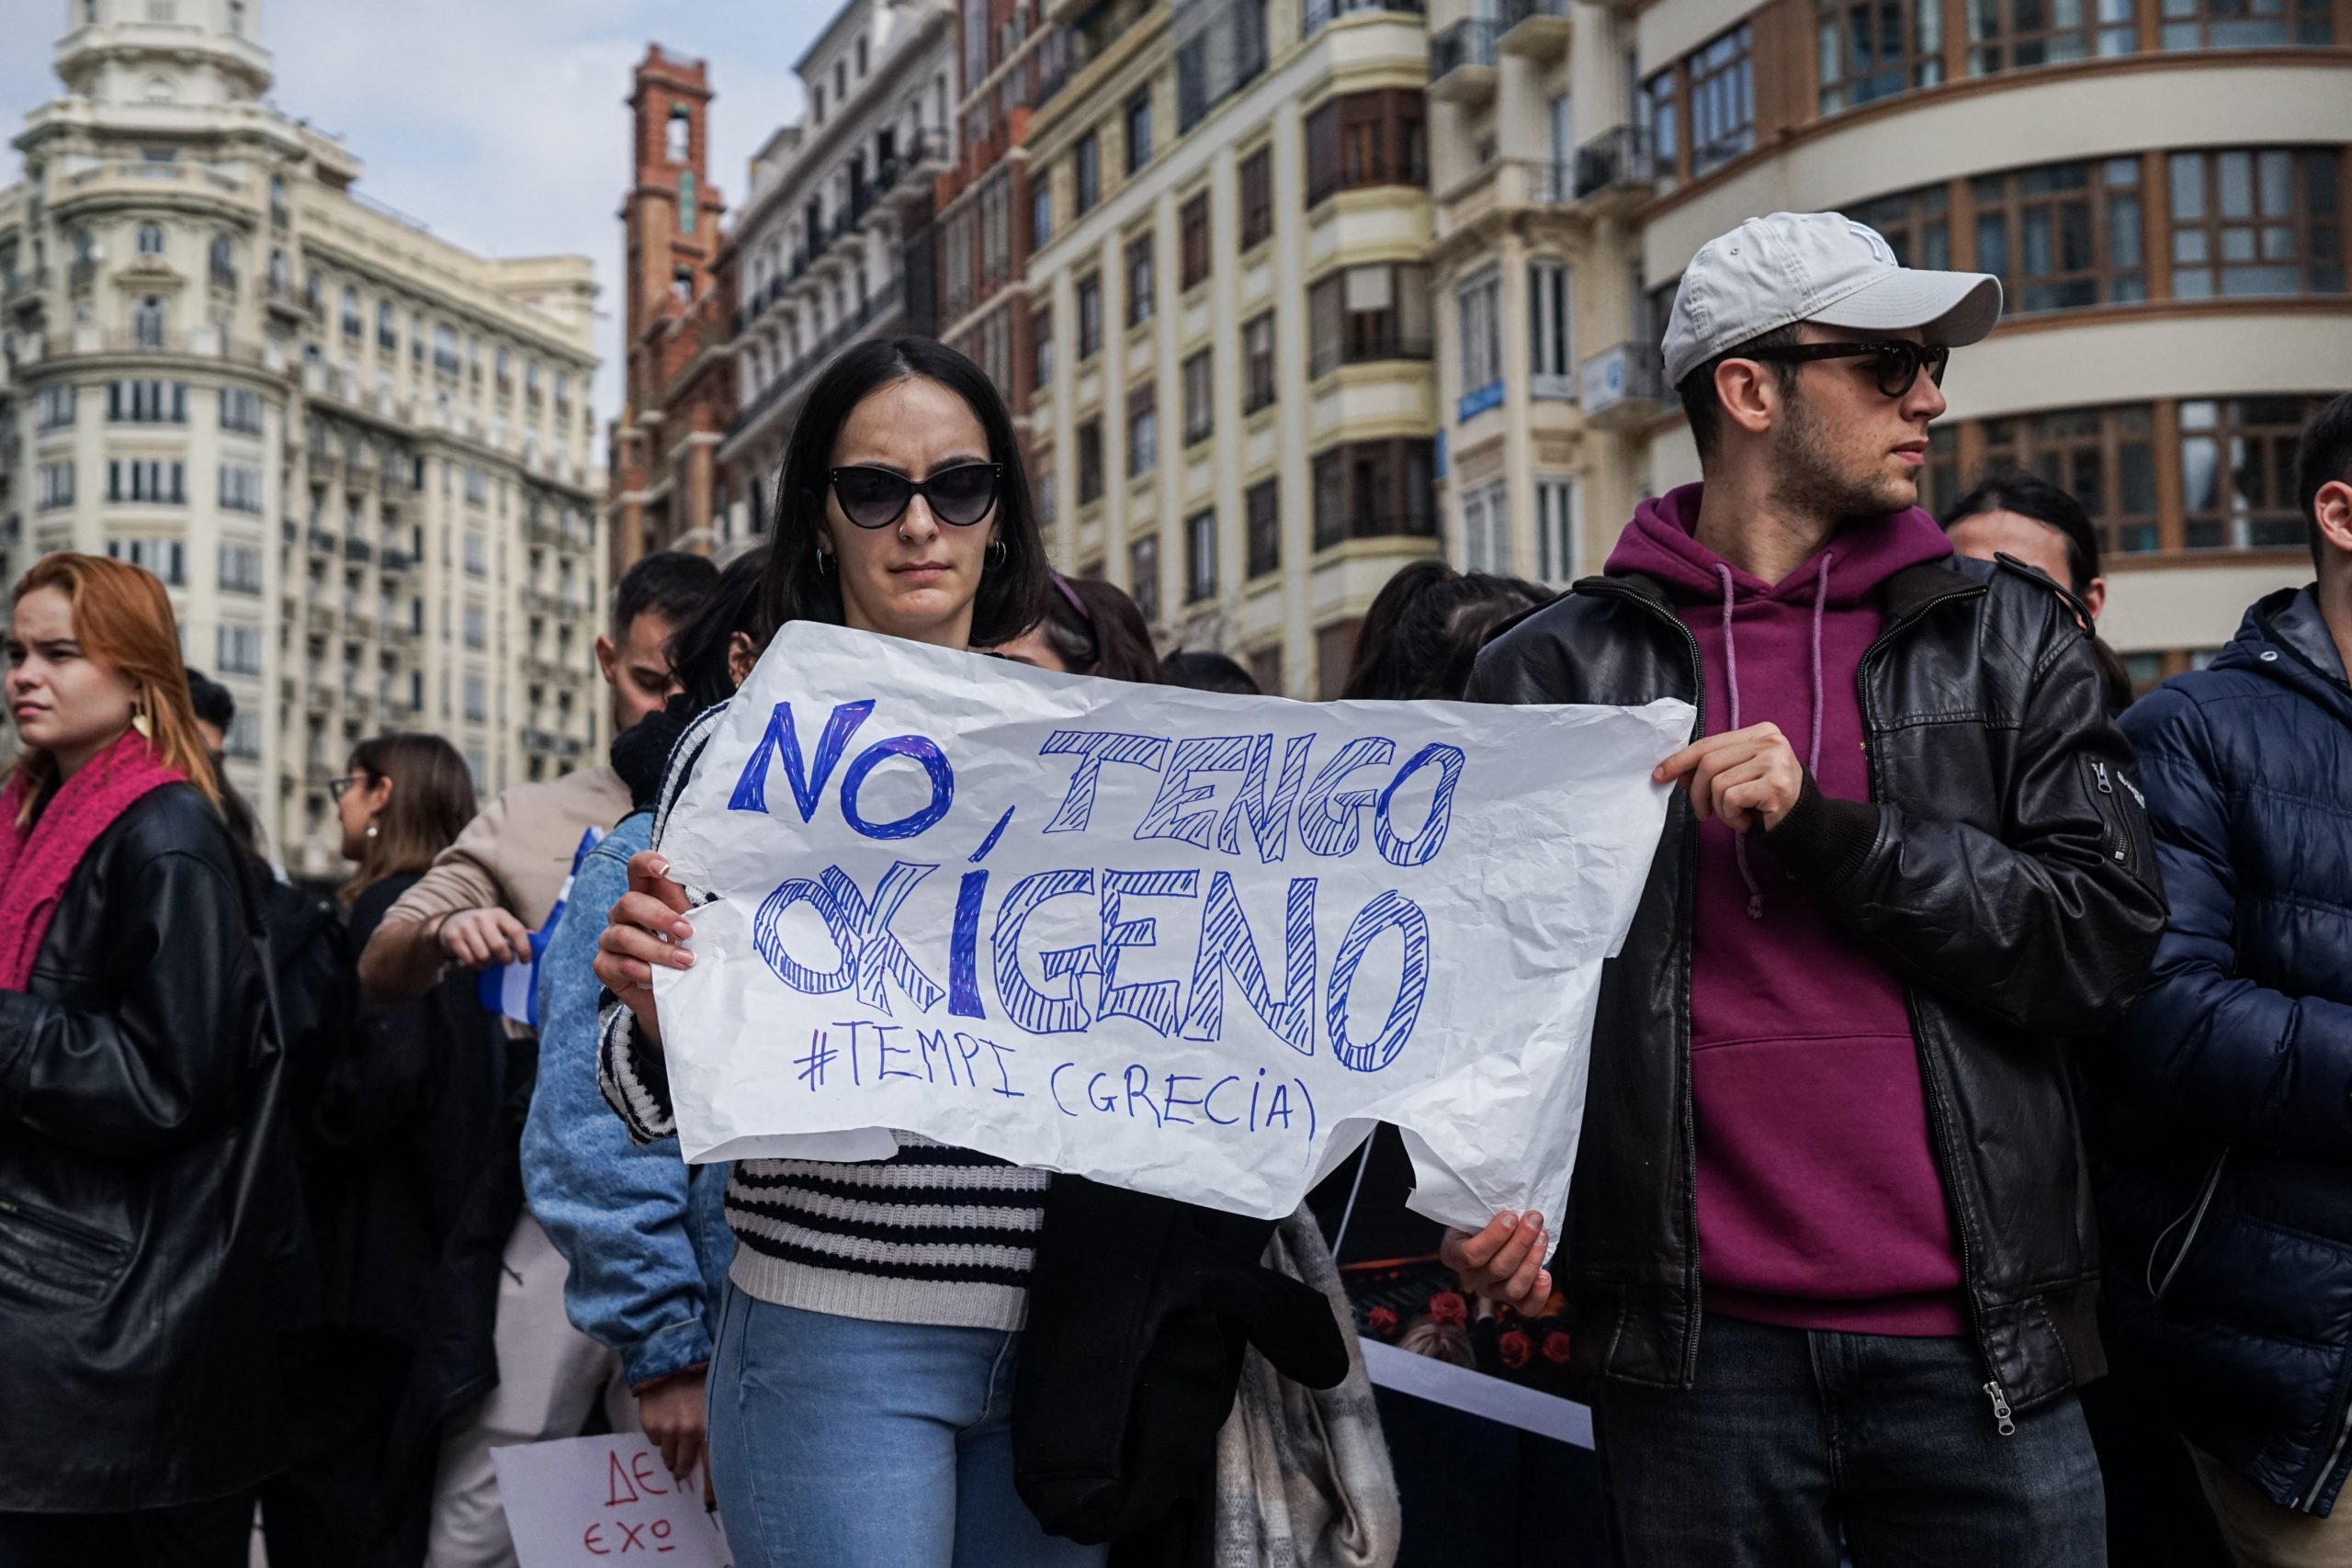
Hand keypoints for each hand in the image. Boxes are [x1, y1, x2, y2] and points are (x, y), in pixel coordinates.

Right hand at [436, 906, 536, 968]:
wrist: (454, 921)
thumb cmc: (486, 927)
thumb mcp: (502, 924)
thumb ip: (517, 932)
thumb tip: (536, 938)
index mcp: (499, 914)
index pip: (517, 931)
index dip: (524, 949)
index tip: (525, 961)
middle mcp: (482, 918)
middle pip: (499, 947)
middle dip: (505, 959)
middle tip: (506, 961)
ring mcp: (466, 926)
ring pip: (483, 956)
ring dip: (488, 963)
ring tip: (489, 958)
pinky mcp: (453, 937)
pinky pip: (469, 960)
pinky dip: (476, 964)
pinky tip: (477, 958)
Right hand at [593, 851, 693, 1043]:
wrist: (674, 996)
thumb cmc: (685, 955)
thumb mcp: (693, 931)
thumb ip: (693, 913)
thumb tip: (717, 900)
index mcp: (646, 896)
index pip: (637, 869)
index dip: (646, 863)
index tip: (665, 868)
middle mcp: (623, 914)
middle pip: (629, 902)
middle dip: (660, 917)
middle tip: (687, 933)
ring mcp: (610, 939)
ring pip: (623, 936)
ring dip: (657, 950)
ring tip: (685, 962)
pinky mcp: (604, 966)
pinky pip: (618, 964)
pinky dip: (641, 971)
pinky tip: (657, 978)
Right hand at [633, 1366, 709, 1500]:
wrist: (670, 1356)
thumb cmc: (699, 1376)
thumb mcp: (717, 1399)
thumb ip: (716, 1426)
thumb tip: (719, 1455)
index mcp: (711, 1425)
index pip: (713, 1466)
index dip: (711, 1487)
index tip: (710, 1503)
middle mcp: (690, 1430)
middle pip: (686, 1465)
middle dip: (684, 1472)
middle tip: (683, 1474)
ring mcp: (669, 1429)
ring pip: (669, 1457)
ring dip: (673, 1455)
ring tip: (675, 1440)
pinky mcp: (651, 1425)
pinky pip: (655, 1442)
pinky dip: (661, 1437)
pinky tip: (666, 1421)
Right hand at [1440, 1211, 1552, 1315]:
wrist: (1487, 1232)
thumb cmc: (1480, 1218)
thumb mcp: (1472, 1211)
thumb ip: (1482, 1209)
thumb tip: (1509, 1201)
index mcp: (1453, 1254)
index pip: (1471, 1254)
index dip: (1494, 1237)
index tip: (1510, 1216)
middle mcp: (1470, 1277)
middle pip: (1497, 1269)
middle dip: (1521, 1242)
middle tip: (1534, 1219)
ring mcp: (1492, 1291)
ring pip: (1513, 1288)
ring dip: (1532, 1261)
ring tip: (1543, 1236)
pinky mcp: (1512, 1300)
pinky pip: (1526, 1307)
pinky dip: (1539, 1294)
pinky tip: (1546, 1275)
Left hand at [1653, 722, 1806, 832]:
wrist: (1804, 823)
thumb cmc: (1767, 798)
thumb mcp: (1739, 776)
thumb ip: (1712, 768)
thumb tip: (1674, 772)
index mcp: (1760, 732)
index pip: (1708, 743)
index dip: (1679, 760)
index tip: (1659, 775)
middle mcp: (1770, 741)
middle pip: (1708, 763)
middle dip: (1696, 793)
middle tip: (1702, 813)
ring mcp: (1775, 761)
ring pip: (1717, 784)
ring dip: (1719, 809)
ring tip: (1736, 816)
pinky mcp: (1776, 785)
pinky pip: (1730, 799)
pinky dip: (1731, 817)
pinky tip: (1747, 821)